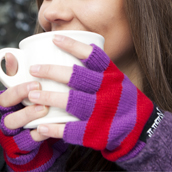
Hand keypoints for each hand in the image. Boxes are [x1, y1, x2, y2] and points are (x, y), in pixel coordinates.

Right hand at [0, 52, 66, 171]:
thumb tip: (10, 53)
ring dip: (27, 117)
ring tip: (44, 110)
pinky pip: (28, 142)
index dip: (17, 90)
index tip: (35, 83)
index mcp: (10, 103)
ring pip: (13, 126)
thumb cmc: (36, 106)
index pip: (5, 96)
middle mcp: (9, 116)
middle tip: (41, 95)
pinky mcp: (24, 144)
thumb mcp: (29, 89)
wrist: (43, 137)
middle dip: (21, 102)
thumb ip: (20, 74)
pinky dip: (38, 135)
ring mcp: (15, 132)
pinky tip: (49, 129)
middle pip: (6, 111)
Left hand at [26, 35, 159, 161]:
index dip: (74, 46)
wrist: (140, 129)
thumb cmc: (119, 100)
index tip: (54, 38)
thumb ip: (96, 70)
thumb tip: (68, 50)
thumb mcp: (115, 81)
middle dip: (52, 72)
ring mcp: (102, 113)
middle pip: (78, 78)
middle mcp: (109, 92)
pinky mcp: (96, 133)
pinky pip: (72, 130)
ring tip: (31, 96)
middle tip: (33, 69)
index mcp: (112, 76)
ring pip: (73, 103)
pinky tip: (39, 126)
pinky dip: (55, 128)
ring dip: (50, 98)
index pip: (93, 56)